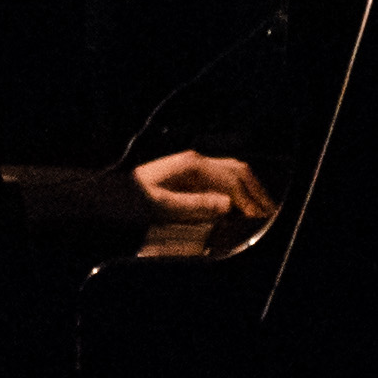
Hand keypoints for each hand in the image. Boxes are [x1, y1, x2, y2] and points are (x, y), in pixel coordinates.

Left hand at [131, 149, 277, 257]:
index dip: (249, 198)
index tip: (259, 217)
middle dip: (256, 191)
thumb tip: (228, 204)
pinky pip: (221, 179)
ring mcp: (193, 167)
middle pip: (237, 170)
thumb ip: (196, 204)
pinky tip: (240, 205)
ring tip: (260, 210)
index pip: (232, 178)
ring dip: (249, 189)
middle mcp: (196, 161)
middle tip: (269, 213)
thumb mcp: (162, 206)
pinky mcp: (190, 176)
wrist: (109, 194)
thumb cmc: (131, 200)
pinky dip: (237, 190)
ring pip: (232, 172)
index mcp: (192, 165)